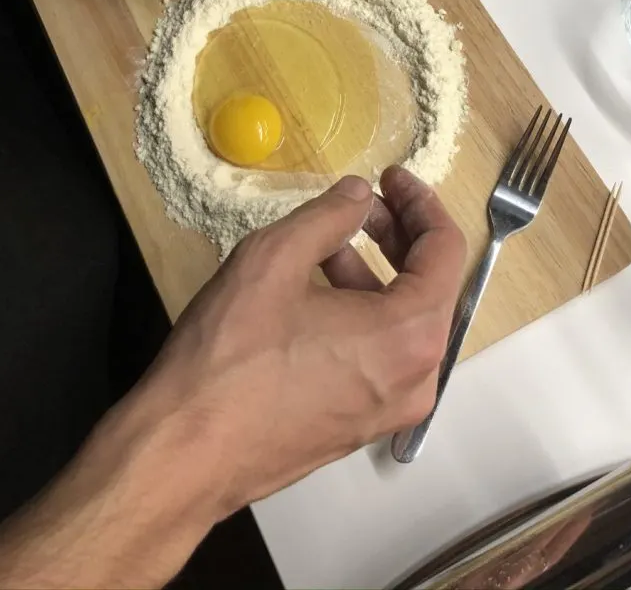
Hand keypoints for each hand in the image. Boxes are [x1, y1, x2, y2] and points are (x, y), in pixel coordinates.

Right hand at [133, 166, 467, 518]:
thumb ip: (329, 215)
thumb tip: (359, 195)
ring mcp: (390, 410)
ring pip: (404, 323)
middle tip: (362, 203)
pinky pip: (381, 356)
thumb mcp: (274, 259)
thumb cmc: (230, 355)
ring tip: (328, 244)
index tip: (389, 176)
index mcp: (409, 335)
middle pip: (431, 286)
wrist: (185, 454)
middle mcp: (416, 379)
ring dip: (376, 273)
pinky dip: (363, 314)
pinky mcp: (360, 426)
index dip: (420, 202)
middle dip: (400, 235)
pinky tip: (317, 293)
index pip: (446, 250)